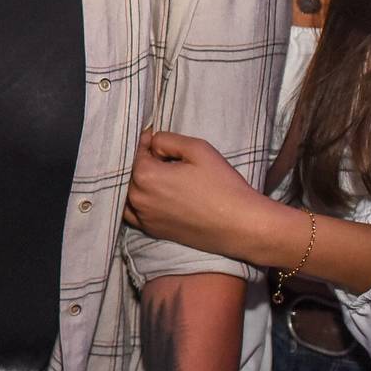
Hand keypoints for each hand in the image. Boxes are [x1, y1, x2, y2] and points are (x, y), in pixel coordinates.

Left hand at [124, 129, 265, 262]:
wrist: (239, 225)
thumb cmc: (222, 184)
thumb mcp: (198, 148)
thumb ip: (167, 139)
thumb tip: (151, 142)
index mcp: (146, 176)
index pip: (138, 152)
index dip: (151, 144)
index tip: (163, 142)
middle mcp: (138, 198)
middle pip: (133, 172)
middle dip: (146, 162)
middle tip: (170, 161)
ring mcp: (143, 217)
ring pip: (131, 191)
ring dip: (142, 182)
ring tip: (166, 179)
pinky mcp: (152, 230)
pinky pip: (134, 213)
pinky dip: (139, 202)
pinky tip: (157, 197)